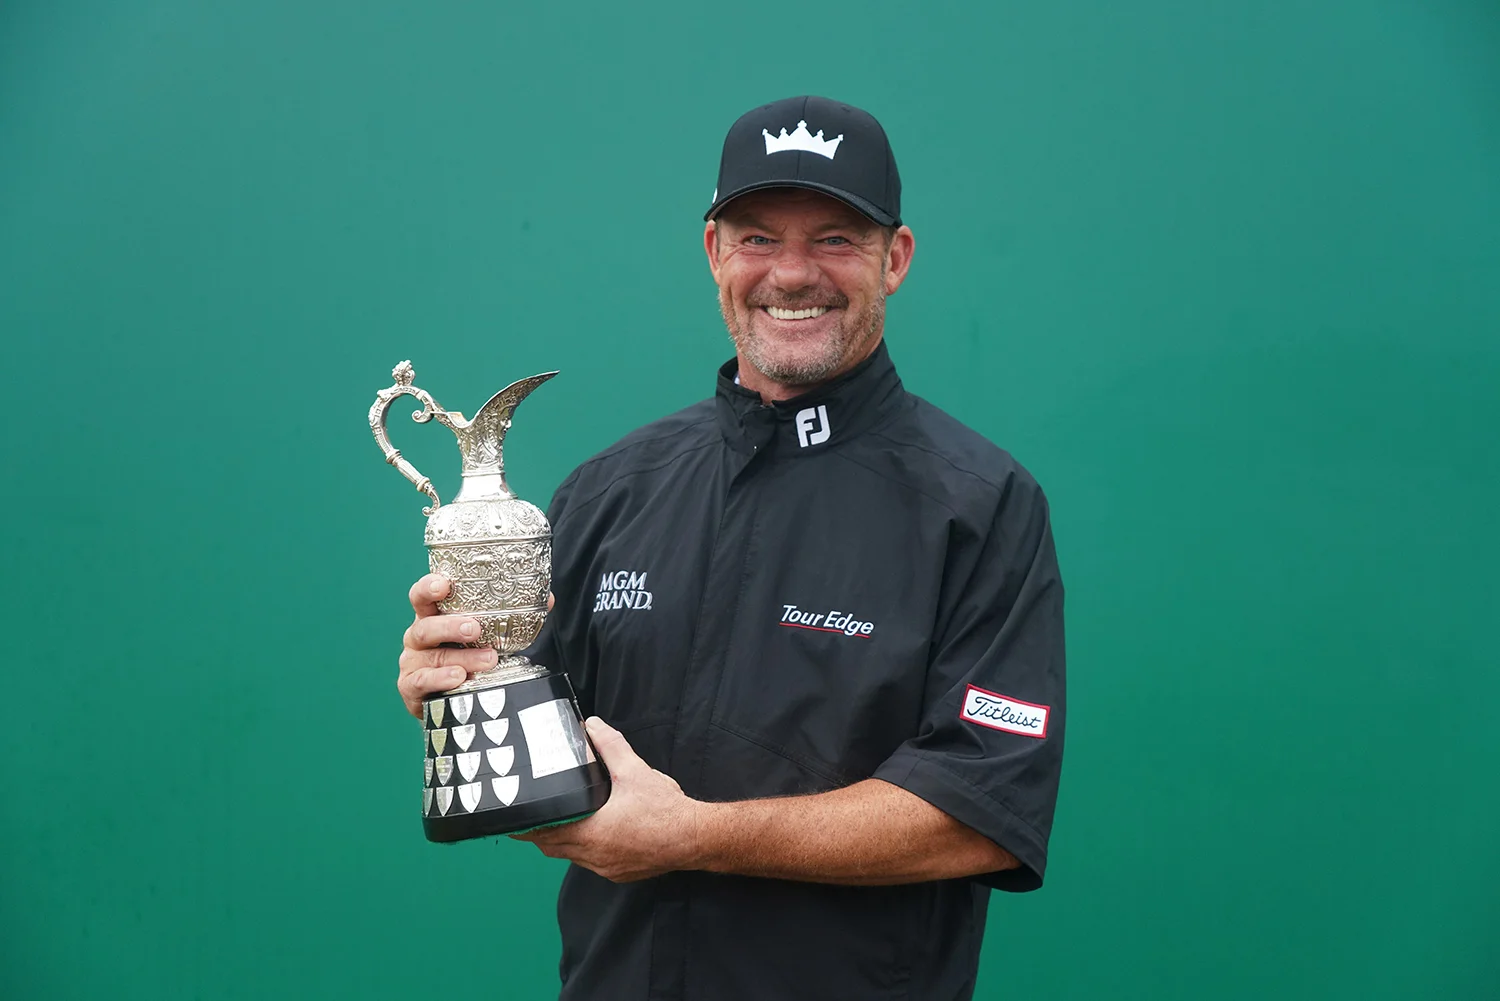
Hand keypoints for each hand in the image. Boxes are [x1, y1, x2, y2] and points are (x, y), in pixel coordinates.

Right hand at [397, 576, 555, 717]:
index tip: (444, 584)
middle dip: (451, 626)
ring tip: (487, 659)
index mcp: (434, 616)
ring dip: (461, 657)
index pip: (422, 596)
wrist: (453, 696)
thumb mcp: (488, 634)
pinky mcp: (411, 687)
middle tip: (476, 629)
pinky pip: (422, 682)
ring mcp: (412, 662)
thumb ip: (513, 616)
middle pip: (426, 626)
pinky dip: (441, 679)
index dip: (429, 587)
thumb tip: (546, 599)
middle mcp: (418, 636)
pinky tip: (459, 678)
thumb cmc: (468, 655)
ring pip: (432, 656)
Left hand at [512, 718, 701, 881]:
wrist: (696, 839)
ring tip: (560, 821)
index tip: (513, 820)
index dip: (527, 827)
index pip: (545, 835)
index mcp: (591, 833)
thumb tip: (592, 725)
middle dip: (541, 834)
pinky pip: (592, 863)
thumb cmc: (665, 810)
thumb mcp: (635, 771)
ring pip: (572, 857)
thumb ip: (610, 746)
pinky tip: (594, 833)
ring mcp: (606, 868)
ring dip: (563, 842)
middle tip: (531, 816)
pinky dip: (585, 850)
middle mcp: (593, 856)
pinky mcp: (620, 873)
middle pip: (553, 849)